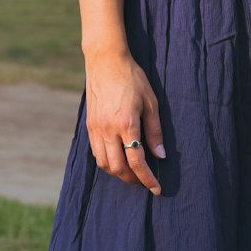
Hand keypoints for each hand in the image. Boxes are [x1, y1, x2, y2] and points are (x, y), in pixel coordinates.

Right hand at [84, 48, 165, 194]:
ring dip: (118, 173)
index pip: (137, 161)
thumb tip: (161, 156)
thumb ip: (155, 131)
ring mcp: (96, 128)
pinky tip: (117, 159)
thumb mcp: (151, 102)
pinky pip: (96, 152)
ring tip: (131, 173)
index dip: (147, 178)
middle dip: (132, 179)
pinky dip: (106, 162)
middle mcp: (108, 129)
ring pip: (104, 163)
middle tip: (144, 181)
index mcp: (127, 124)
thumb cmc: (132, 78)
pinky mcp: (89, 125)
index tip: (156, 188)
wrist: (105, 61)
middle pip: (118, 168)